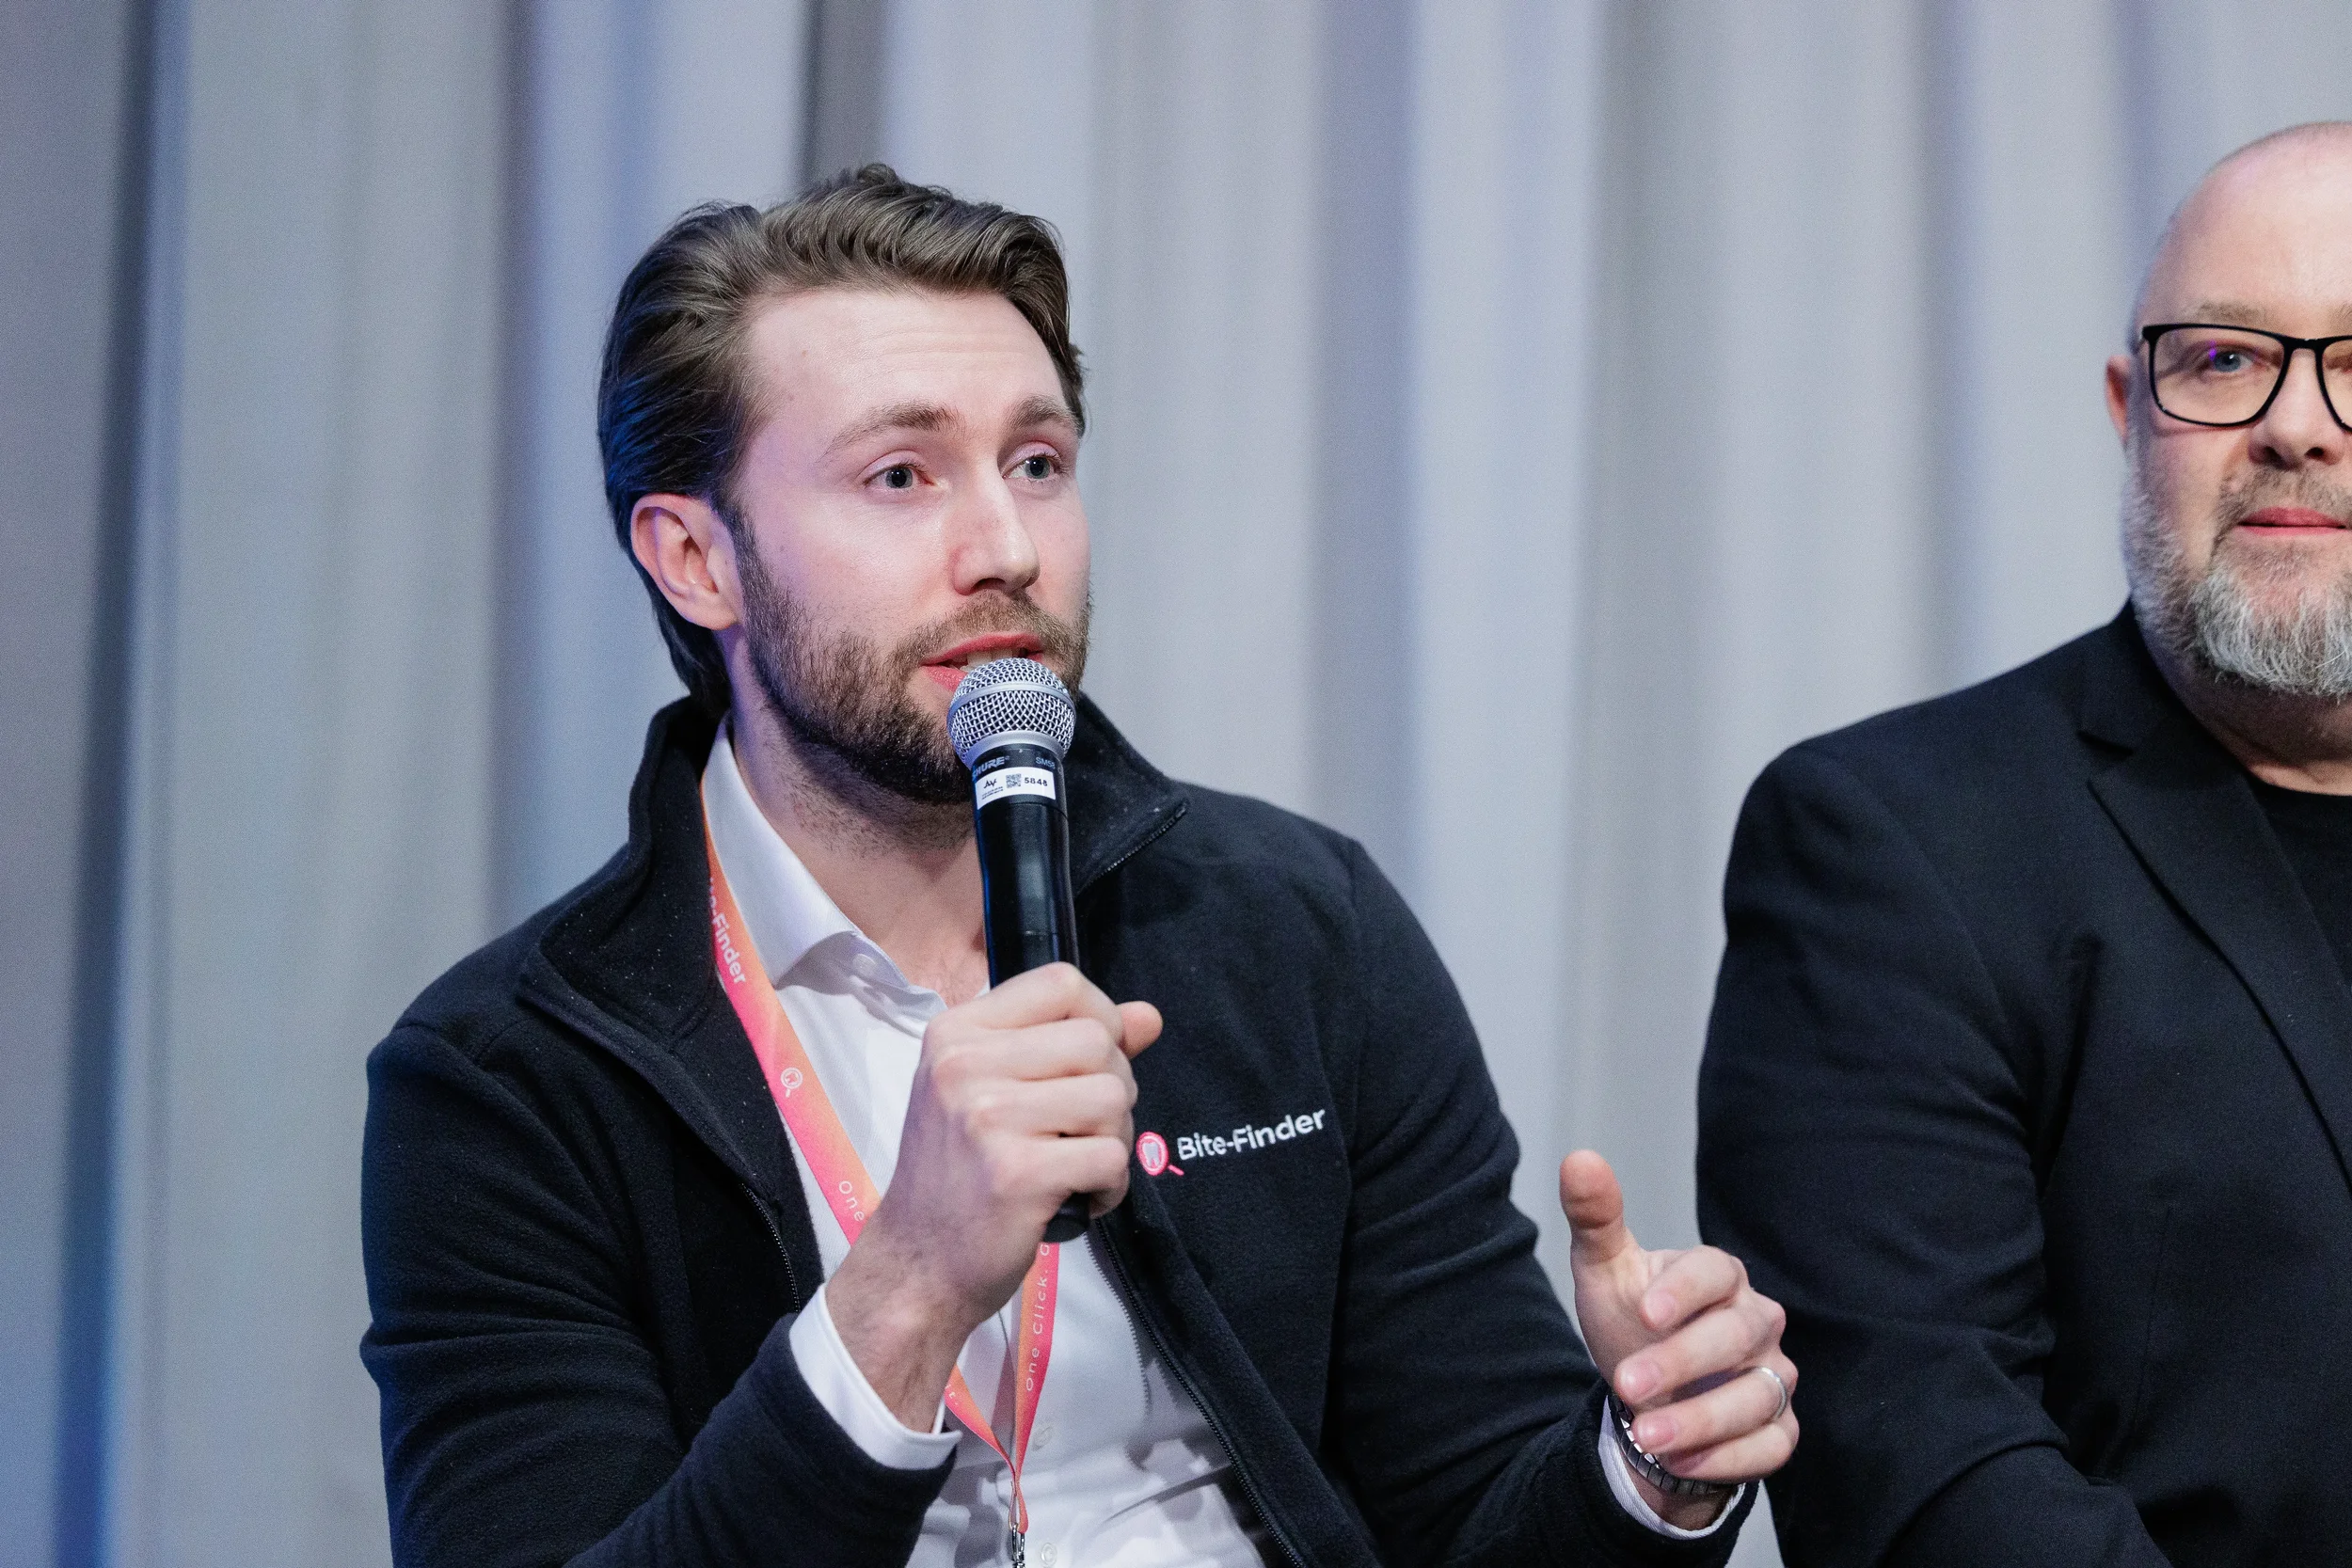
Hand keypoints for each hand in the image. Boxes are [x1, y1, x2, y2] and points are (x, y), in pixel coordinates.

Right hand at [826, 964, 1160, 1425]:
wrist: (917, 1263)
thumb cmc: (958, 1173)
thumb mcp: (993, 1090)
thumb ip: (1068, 1045)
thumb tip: (1148, 1016)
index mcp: (956, 1032)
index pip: (1061, 982)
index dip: (1099, 1016)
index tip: (1090, 1062)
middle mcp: (964, 1065)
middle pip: (1097, 1040)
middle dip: (1113, 1087)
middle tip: (1082, 1130)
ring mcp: (988, 1118)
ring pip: (1112, 1096)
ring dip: (1114, 1139)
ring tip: (1078, 1165)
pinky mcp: (1017, 1173)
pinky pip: (1111, 1156)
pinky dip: (1110, 1185)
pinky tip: (1079, 1198)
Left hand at [1560, 1150, 1796, 1529]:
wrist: (1647, 1394)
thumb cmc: (1633, 1321)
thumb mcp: (1606, 1271)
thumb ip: (1595, 1218)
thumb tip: (1579, 1159)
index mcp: (1719, 1276)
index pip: (1717, 1271)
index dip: (1685, 1291)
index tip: (1643, 1312)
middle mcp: (1757, 1322)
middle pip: (1737, 1335)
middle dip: (1682, 1362)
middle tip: (1627, 1385)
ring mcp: (1774, 1376)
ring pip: (1758, 1396)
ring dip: (1702, 1420)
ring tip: (1647, 1435)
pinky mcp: (1779, 1427)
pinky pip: (1774, 1444)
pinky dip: (1731, 1458)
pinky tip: (1682, 1462)